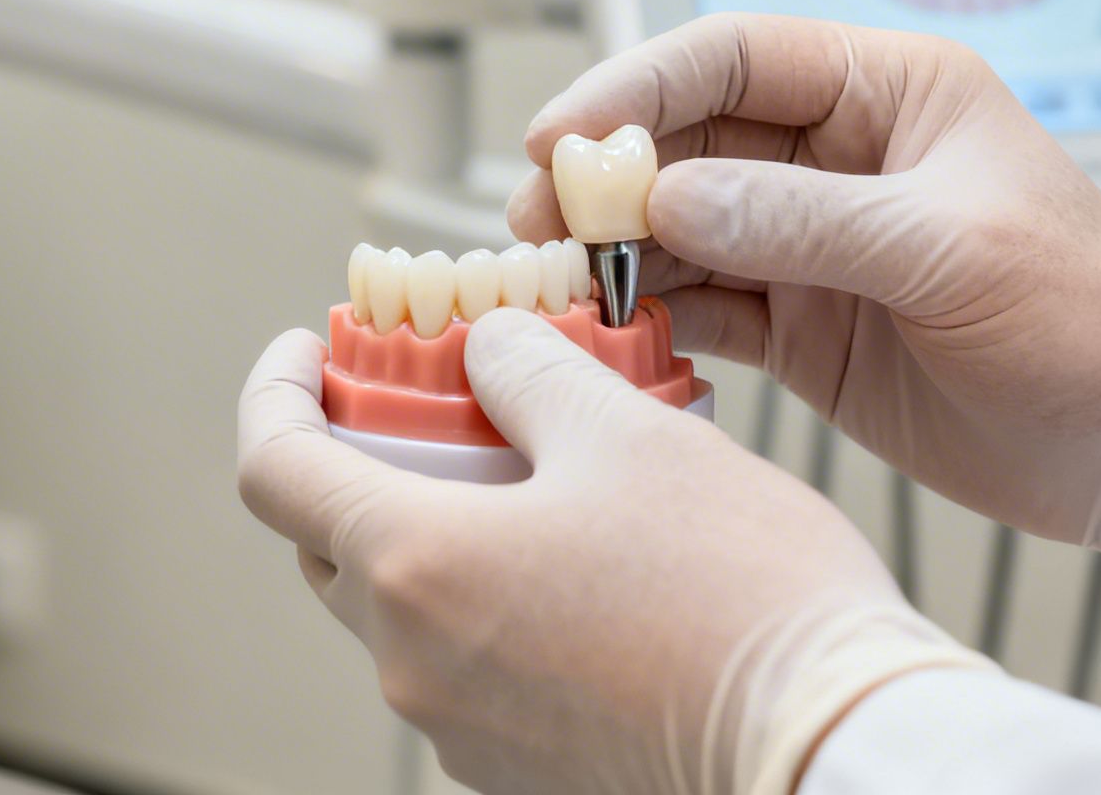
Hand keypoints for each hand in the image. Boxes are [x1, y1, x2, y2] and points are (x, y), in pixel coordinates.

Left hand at [237, 309, 990, 794]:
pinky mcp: (525, 775)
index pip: (273, 472)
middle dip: (360, 464)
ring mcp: (466, 736)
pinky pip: (474, 670)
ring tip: (543, 480)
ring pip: (409, 611)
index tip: (306, 351)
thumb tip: (488, 348)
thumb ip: (530, 373)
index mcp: (417, 568)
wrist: (828, 751)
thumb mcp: (629, 434)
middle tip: (435, 406)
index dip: (273, 392)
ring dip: (444, 535)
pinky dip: (495, 603)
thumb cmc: (738, 591)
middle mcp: (416, 667)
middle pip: (333, 547)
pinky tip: (586, 568)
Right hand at [509, 14, 1100, 600]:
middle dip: (607, 173)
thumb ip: (807, 222)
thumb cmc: (1092, 321)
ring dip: (614, 249)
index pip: (737, 58)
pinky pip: (704, 305)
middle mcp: (843, 160)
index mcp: (893, 96)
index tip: (562, 135)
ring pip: (682, 225)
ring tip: (548, 281)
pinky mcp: (804, 327)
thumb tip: (668, 199)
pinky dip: (649, 316)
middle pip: (689, 139)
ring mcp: (816, 245)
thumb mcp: (953, 253)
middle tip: (536, 218)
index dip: (639, 84)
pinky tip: (605, 332)